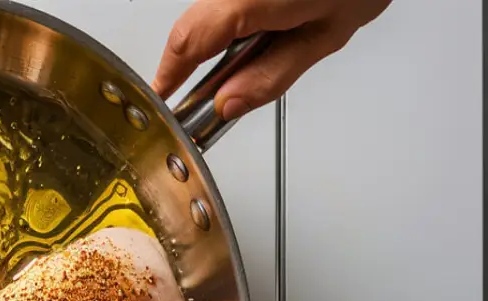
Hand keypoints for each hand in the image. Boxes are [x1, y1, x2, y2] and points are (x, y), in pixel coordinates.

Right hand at [152, 0, 392, 120]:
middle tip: (215, 91)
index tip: (163, 100)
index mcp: (249, 0)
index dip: (168, 77)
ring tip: (273, 42)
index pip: (186, 44)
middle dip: (197, 61)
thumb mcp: (324, 35)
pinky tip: (280, 19)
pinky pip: (228, 1)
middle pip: (193, 27)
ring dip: (225, 37)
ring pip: (211, 11)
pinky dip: (240, 18)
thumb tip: (229, 103)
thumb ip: (271, 75)